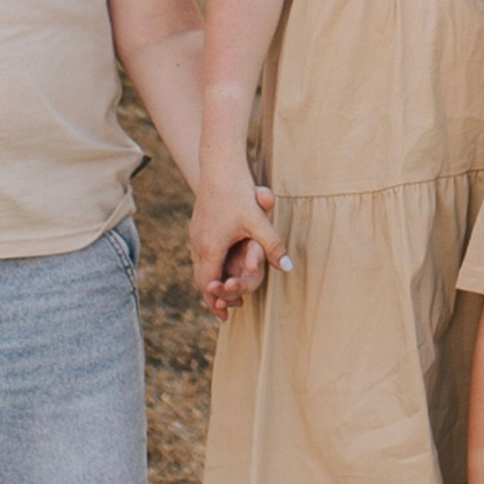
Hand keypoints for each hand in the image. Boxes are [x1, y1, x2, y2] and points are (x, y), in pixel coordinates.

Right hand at [189, 174, 282, 317]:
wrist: (219, 166)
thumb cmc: (238, 193)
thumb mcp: (258, 221)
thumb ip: (272, 246)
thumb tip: (288, 267)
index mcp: (210, 249)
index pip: (208, 286)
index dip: (216, 303)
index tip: (224, 317)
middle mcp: (197, 245)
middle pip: (201, 280)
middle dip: (212, 297)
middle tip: (223, 311)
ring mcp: (195, 235)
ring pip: (198, 267)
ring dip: (209, 281)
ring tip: (222, 292)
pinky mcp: (197, 226)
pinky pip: (199, 255)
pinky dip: (208, 266)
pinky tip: (219, 265)